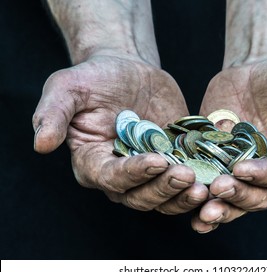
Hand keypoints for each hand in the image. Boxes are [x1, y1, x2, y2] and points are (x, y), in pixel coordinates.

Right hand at [33, 54, 208, 213]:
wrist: (129, 70)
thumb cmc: (95, 78)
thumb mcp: (68, 87)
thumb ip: (53, 113)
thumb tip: (41, 144)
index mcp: (93, 161)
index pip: (111, 178)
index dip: (133, 174)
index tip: (156, 160)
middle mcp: (120, 174)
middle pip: (140, 196)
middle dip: (164, 189)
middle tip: (186, 176)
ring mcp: (149, 172)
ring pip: (165, 198)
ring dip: (184, 196)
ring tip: (205, 185)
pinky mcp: (172, 163)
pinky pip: (185, 182)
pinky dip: (200, 184)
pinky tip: (217, 178)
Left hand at [192, 57, 266, 232]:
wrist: (259, 69)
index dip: (266, 175)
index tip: (244, 169)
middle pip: (259, 196)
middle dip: (238, 196)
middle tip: (217, 189)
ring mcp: (242, 170)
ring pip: (233, 199)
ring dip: (218, 208)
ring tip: (201, 213)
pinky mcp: (218, 162)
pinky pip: (209, 183)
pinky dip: (198, 196)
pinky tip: (184, 201)